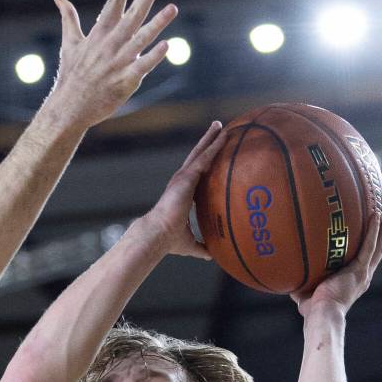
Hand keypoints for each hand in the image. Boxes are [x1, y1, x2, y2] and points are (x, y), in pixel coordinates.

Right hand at [47, 0, 177, 129]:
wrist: (69, 108)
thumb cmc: (71, 76)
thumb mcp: (69, 44)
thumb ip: (68, 19)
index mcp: (98, 34)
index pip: (113, 2)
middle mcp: (110, 45)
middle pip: (132, 15)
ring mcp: (118, 63)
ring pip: (141, 39)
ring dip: (157, 23)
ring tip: (173, 8)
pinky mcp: (125, 82)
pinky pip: (142, 67)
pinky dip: (154, 57)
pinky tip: (166, 46)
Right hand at [142, 122, 226, 257]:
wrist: (158, 234)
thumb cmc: (169, 240)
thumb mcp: (189, 244)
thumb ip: (200, 247)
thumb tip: (210, 256)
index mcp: (182, 194)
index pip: (195, 176)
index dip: (203, 165)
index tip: (211, 156)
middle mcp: (181, 182)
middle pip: (197, 158)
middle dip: (206, 144)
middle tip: (216, 130)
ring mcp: (183, 177)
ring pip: (200, 153)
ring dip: (210, 139)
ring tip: (220, 126)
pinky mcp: (186, 177)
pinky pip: (204, 157)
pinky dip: (214, 146)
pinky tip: (224, 136)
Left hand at [291, 207, 381, 318]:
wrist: (321, 314)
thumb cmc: (312, 310)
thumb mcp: (305, 293)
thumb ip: (300, 282)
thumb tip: (286, 275)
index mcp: (354, 281)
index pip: (364, 260)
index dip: (368, 247)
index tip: (368, 234)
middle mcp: (363, 277)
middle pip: (377, 250)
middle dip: (381, 232)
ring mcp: (363, 273)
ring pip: (378, 246)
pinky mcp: (360, 270)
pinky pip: (369, 245)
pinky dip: (373, 230)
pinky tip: (375, 215)